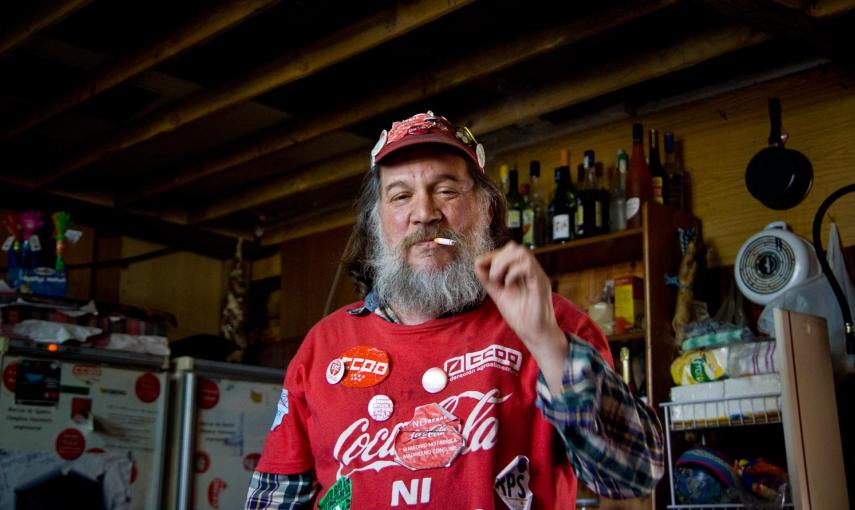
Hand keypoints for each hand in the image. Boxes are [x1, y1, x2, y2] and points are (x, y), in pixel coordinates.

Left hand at [475, 242, 567, 389]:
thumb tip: (477, 263)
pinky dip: (513, 272)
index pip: (509, 250)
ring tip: (498, 278)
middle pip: (516, 247)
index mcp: (522, 272)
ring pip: (522, 253)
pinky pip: (528, 266)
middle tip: (493, 276)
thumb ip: (488, 280)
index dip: (493, 255)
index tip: (482, 266)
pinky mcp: (540, 284)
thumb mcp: (499, 294)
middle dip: (498, 258)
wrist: (533, 334)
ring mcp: (537, 276)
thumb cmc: (520, 316)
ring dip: (504, 263)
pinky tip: (508, 284)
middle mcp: (531, 271)